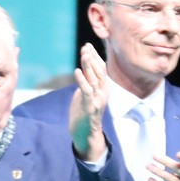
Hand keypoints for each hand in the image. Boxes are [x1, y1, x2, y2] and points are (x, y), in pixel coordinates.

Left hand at [68, 43, 108, 161]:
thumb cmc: (84, 114)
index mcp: (103, 89)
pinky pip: (86, 91)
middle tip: (86, 47)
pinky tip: (77, 71)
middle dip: (93, 58)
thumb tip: (82, 69)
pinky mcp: (90, 107)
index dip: (95, 57)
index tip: (88, 46)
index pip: (101, 69)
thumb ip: (86, 82)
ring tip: (84, 54)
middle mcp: (103, 93)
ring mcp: (97, 100)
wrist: (86, 134)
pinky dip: (82, 80)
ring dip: (89, 66)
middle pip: (100, 72)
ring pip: (95, 80)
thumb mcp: (85, 94)